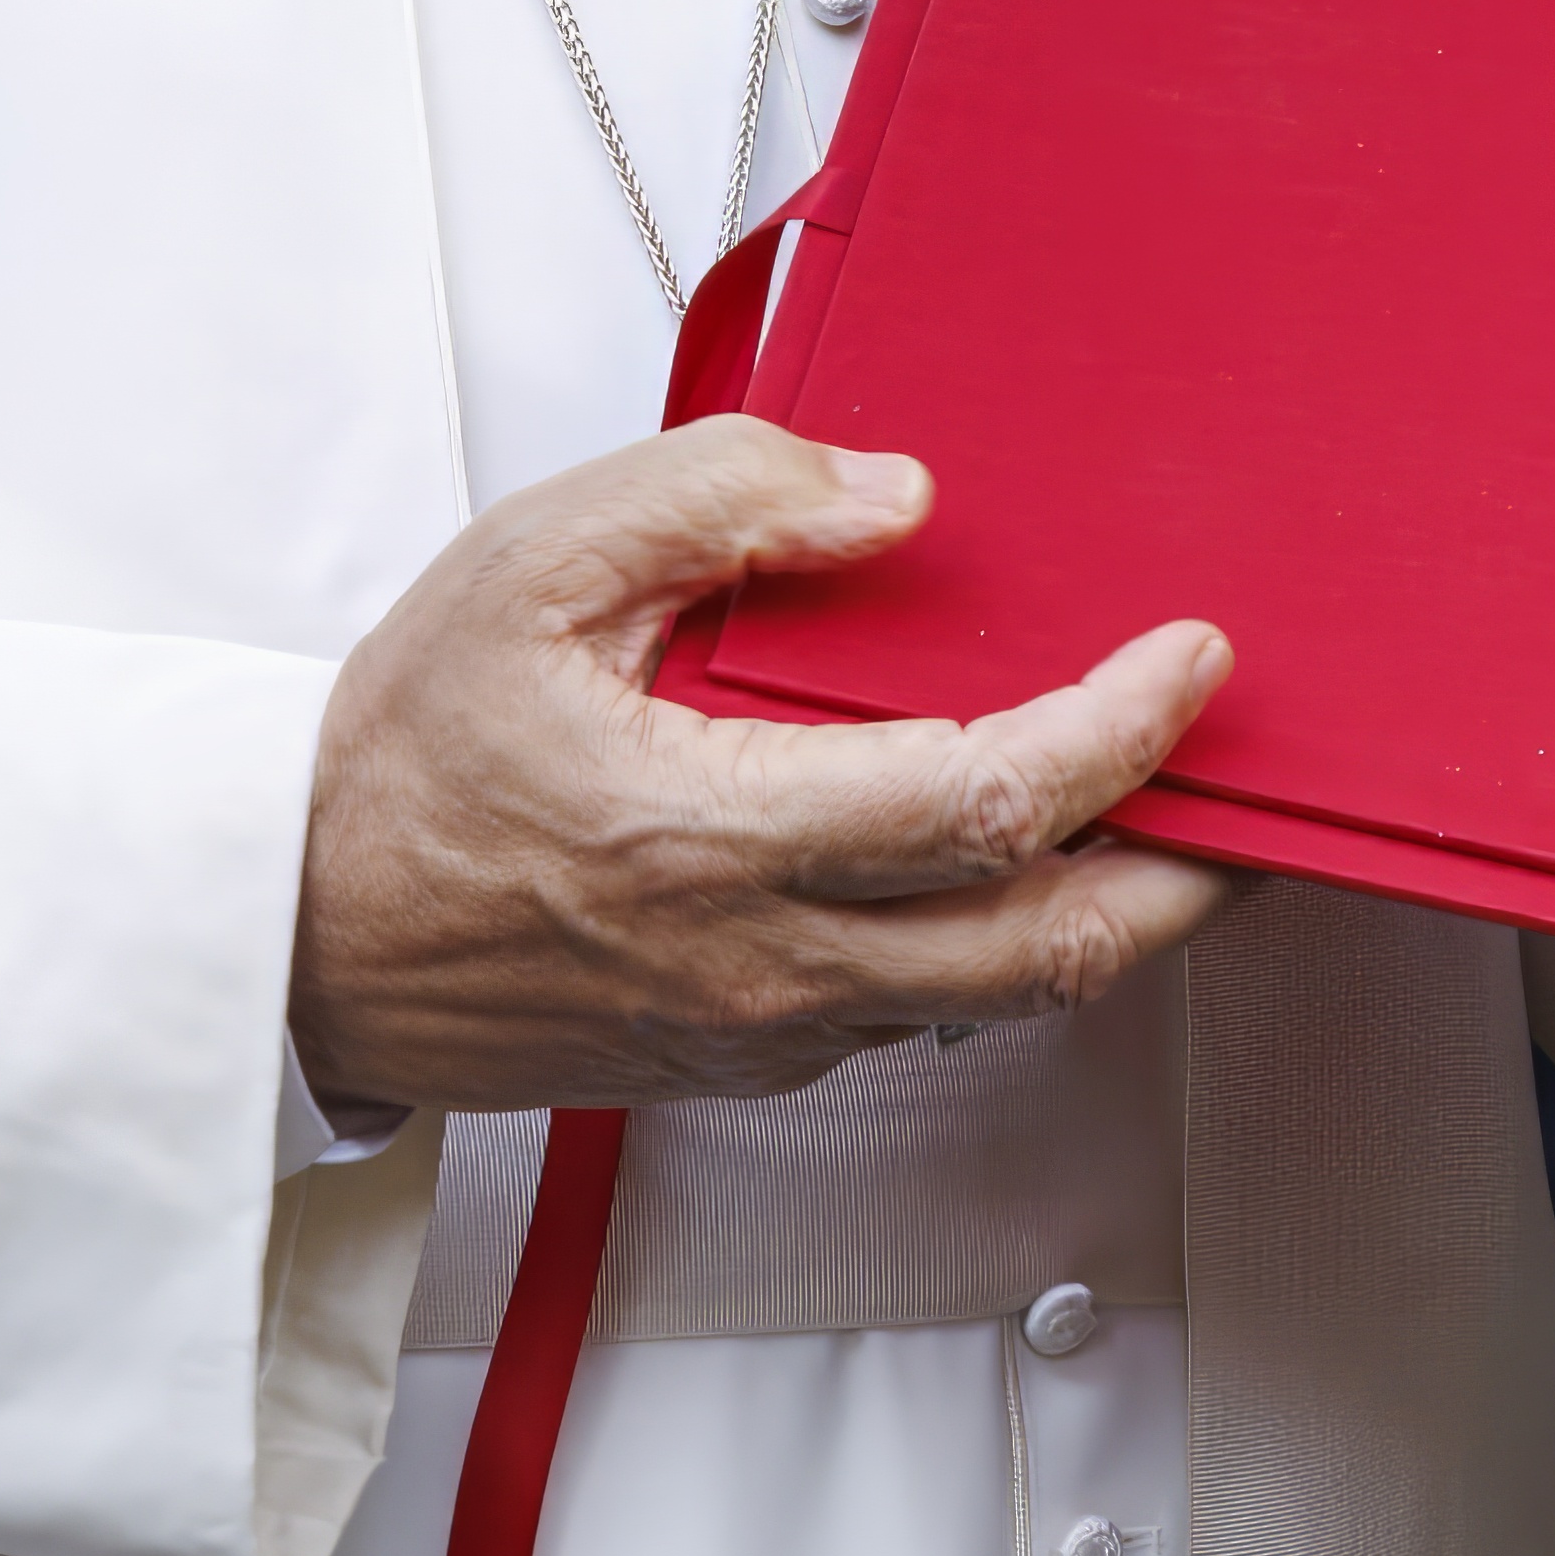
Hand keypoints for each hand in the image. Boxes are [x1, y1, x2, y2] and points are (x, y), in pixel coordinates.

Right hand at [287, 420, 1244, 1119]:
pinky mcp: (746, 1059)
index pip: (990, 799)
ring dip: (1107, 914)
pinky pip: (914, 1010)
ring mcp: (763, 1028)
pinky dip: (997, 942)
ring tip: (1172, 822)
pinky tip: (1009, 862)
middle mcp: (764, 959)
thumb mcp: (533, 565)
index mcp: (719, 834)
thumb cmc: (400, 751)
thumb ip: (719, 496)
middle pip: (1052, 947)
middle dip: (1192, 876)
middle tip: (1262, 794)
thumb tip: (893, 497)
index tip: (1194, 660)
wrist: (291, 931)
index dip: (1121, 731)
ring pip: (998, 997)